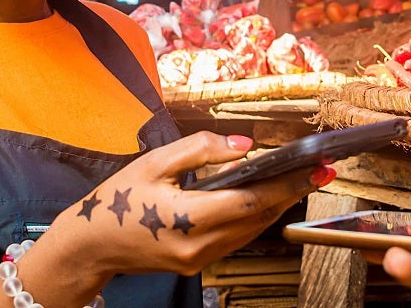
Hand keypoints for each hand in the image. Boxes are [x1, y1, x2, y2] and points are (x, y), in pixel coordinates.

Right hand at [59, 131, 332, 277]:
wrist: (91, 245)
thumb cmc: (117, 199)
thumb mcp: (154, 163)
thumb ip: (200, 150)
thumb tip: (245, 145)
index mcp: (186, 219)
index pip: (249, 202)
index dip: (285, 185)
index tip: (314, 169)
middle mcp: (198, 246)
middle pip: (257, 219)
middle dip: (290, 193)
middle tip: (319, 170)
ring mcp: (199, 260)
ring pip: (251, 232)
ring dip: (276, 206)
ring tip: (299, 180)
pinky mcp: (198, 264)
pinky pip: (237, 240)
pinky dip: (254, 218)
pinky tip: (264, 199)